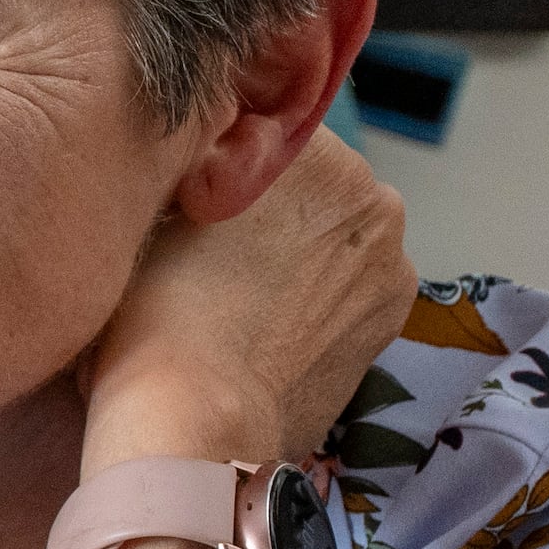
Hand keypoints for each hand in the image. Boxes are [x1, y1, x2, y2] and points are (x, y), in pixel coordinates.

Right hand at [82, 126, 413, 471]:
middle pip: (314, 189)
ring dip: (298, 261)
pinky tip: (266, 335)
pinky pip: (345, 297)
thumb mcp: (159, 202)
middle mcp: (374, 199)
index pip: (274, 132)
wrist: (193, 416)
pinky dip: (314, 308)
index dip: (230, 165)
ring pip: (334, 245)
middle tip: (212, 256)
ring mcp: (391, 270)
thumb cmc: (157, 307)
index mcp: (320, 149)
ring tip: (238, 304)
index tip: (197, 201)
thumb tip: (206, 153)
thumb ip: (199, 162)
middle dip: (274, 213)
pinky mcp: (389, 331)